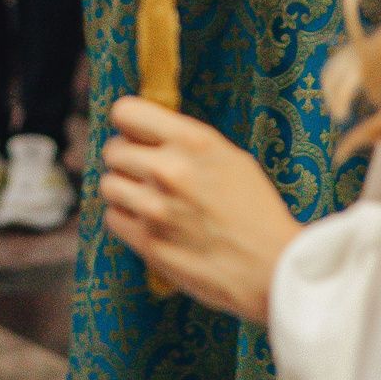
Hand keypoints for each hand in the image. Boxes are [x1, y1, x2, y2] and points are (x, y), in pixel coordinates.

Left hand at [100, 96, 299, 322]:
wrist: (272, 267)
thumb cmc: (257, 211)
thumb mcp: (231, 158)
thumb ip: (187, 143)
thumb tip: (149, 134)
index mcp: (193, 141)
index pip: (125, 112)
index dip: (127, 123)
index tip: (135, 133)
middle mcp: (169, 169)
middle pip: (113, 150)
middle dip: (126, 158)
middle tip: (144, 171)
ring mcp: (154, 207)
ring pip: (108, 184)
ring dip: (123, 189)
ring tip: (146, 198)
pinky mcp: (147, 242)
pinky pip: (112, 218)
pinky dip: (125, 218)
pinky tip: (147, 221)